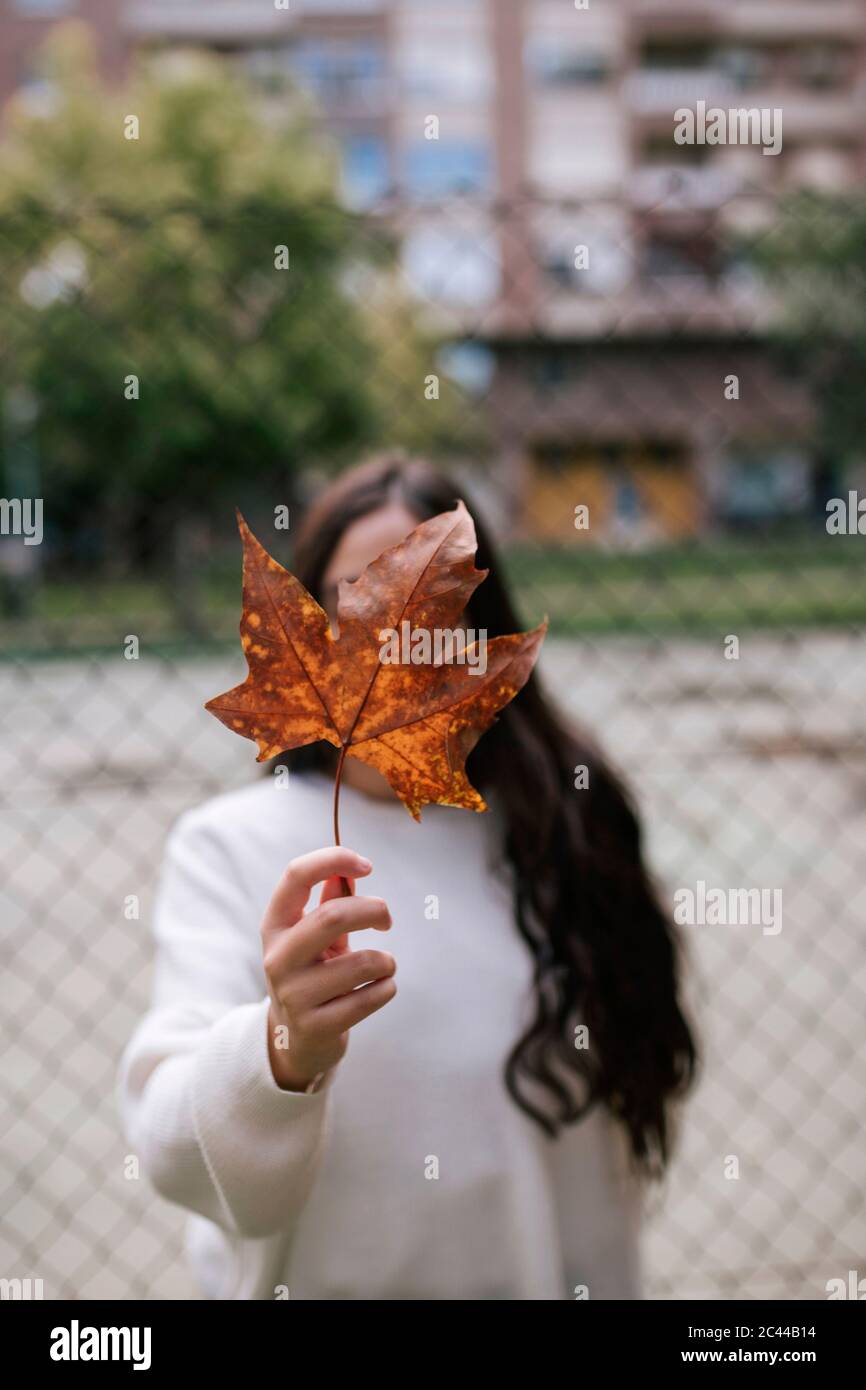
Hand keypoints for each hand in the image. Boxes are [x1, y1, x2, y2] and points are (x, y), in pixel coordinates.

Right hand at [261, 847, 395, 1091]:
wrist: (295, 1040)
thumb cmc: (312, 974)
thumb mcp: (313, 937)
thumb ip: (331, 901)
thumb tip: (350, 870)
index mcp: (275, 926)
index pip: (296, 876)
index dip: (333, 859)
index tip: (366, 866)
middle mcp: (278, 958)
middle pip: (332, 916)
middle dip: (373, 910)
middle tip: (387, 919)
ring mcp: (294, 995)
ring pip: (361, 963)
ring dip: (386, 960)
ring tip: (385, 965)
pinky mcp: (316, 1026)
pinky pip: (369, 998)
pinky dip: (387, 987)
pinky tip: (381, 988)